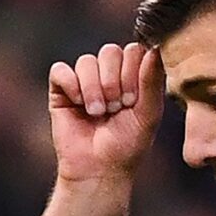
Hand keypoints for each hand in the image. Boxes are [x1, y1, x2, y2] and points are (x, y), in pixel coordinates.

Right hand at [48, 43, 163, 182]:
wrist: (99, 169)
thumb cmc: (128, 145)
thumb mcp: (149, 114)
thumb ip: (152, 81)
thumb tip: (155, 46)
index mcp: (133, 76)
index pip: (134, 50)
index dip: (132, 71)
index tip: (132, 101)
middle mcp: (109, 74)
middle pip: (110, 51)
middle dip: (114, 81)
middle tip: (116, 108)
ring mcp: (84, 80)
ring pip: (86, 61)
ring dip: (94, 88)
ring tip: (98, 113)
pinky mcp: (61, 90)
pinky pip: (60, 70)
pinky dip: (71, 85)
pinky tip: (78, 104)